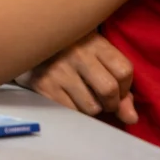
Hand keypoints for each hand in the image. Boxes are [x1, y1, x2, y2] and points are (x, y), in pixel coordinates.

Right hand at [20, 32, 136, 124]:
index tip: (118, 88)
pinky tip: (68, 98)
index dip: (126, 87)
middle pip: (109, 90)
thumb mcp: (96, 57)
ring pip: (91, 107)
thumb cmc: (70, 51)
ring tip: (82, 96)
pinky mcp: (43, 86)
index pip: (124, 71)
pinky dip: (74, 110)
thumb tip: (131, 118)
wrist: (29, 42)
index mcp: (94, 41)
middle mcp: (77, 54)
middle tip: (103, 100)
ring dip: (91, 108)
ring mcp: (58, 70)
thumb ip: (119, 86)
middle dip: (111, 103)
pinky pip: (71, 112)